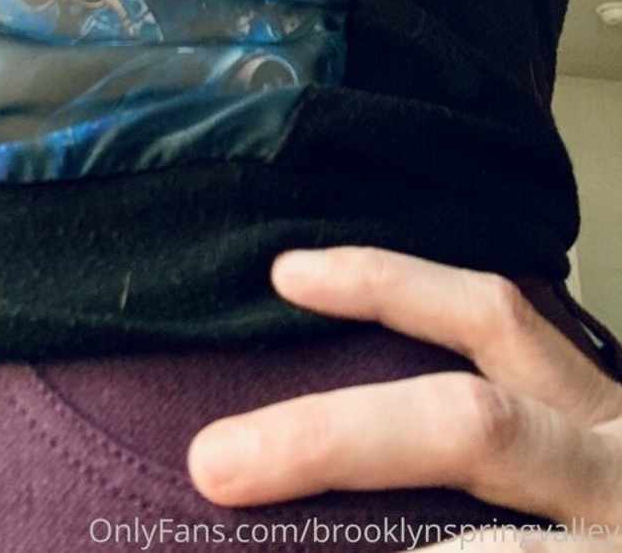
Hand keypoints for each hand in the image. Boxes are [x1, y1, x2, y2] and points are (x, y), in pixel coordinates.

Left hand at [187, 247, 621, 535]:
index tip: (286, 275)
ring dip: (369, 496)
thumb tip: (322, 408)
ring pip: (492, 551)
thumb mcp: (581, 443)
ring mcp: (619, 542)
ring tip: (251, 492)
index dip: (387, 285)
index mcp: (600, 411)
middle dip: (331, 439)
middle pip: (471, 426)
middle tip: (218, 462)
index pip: (494, 317)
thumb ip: (495, 413)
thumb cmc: (614, 493)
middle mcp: (619, 467)